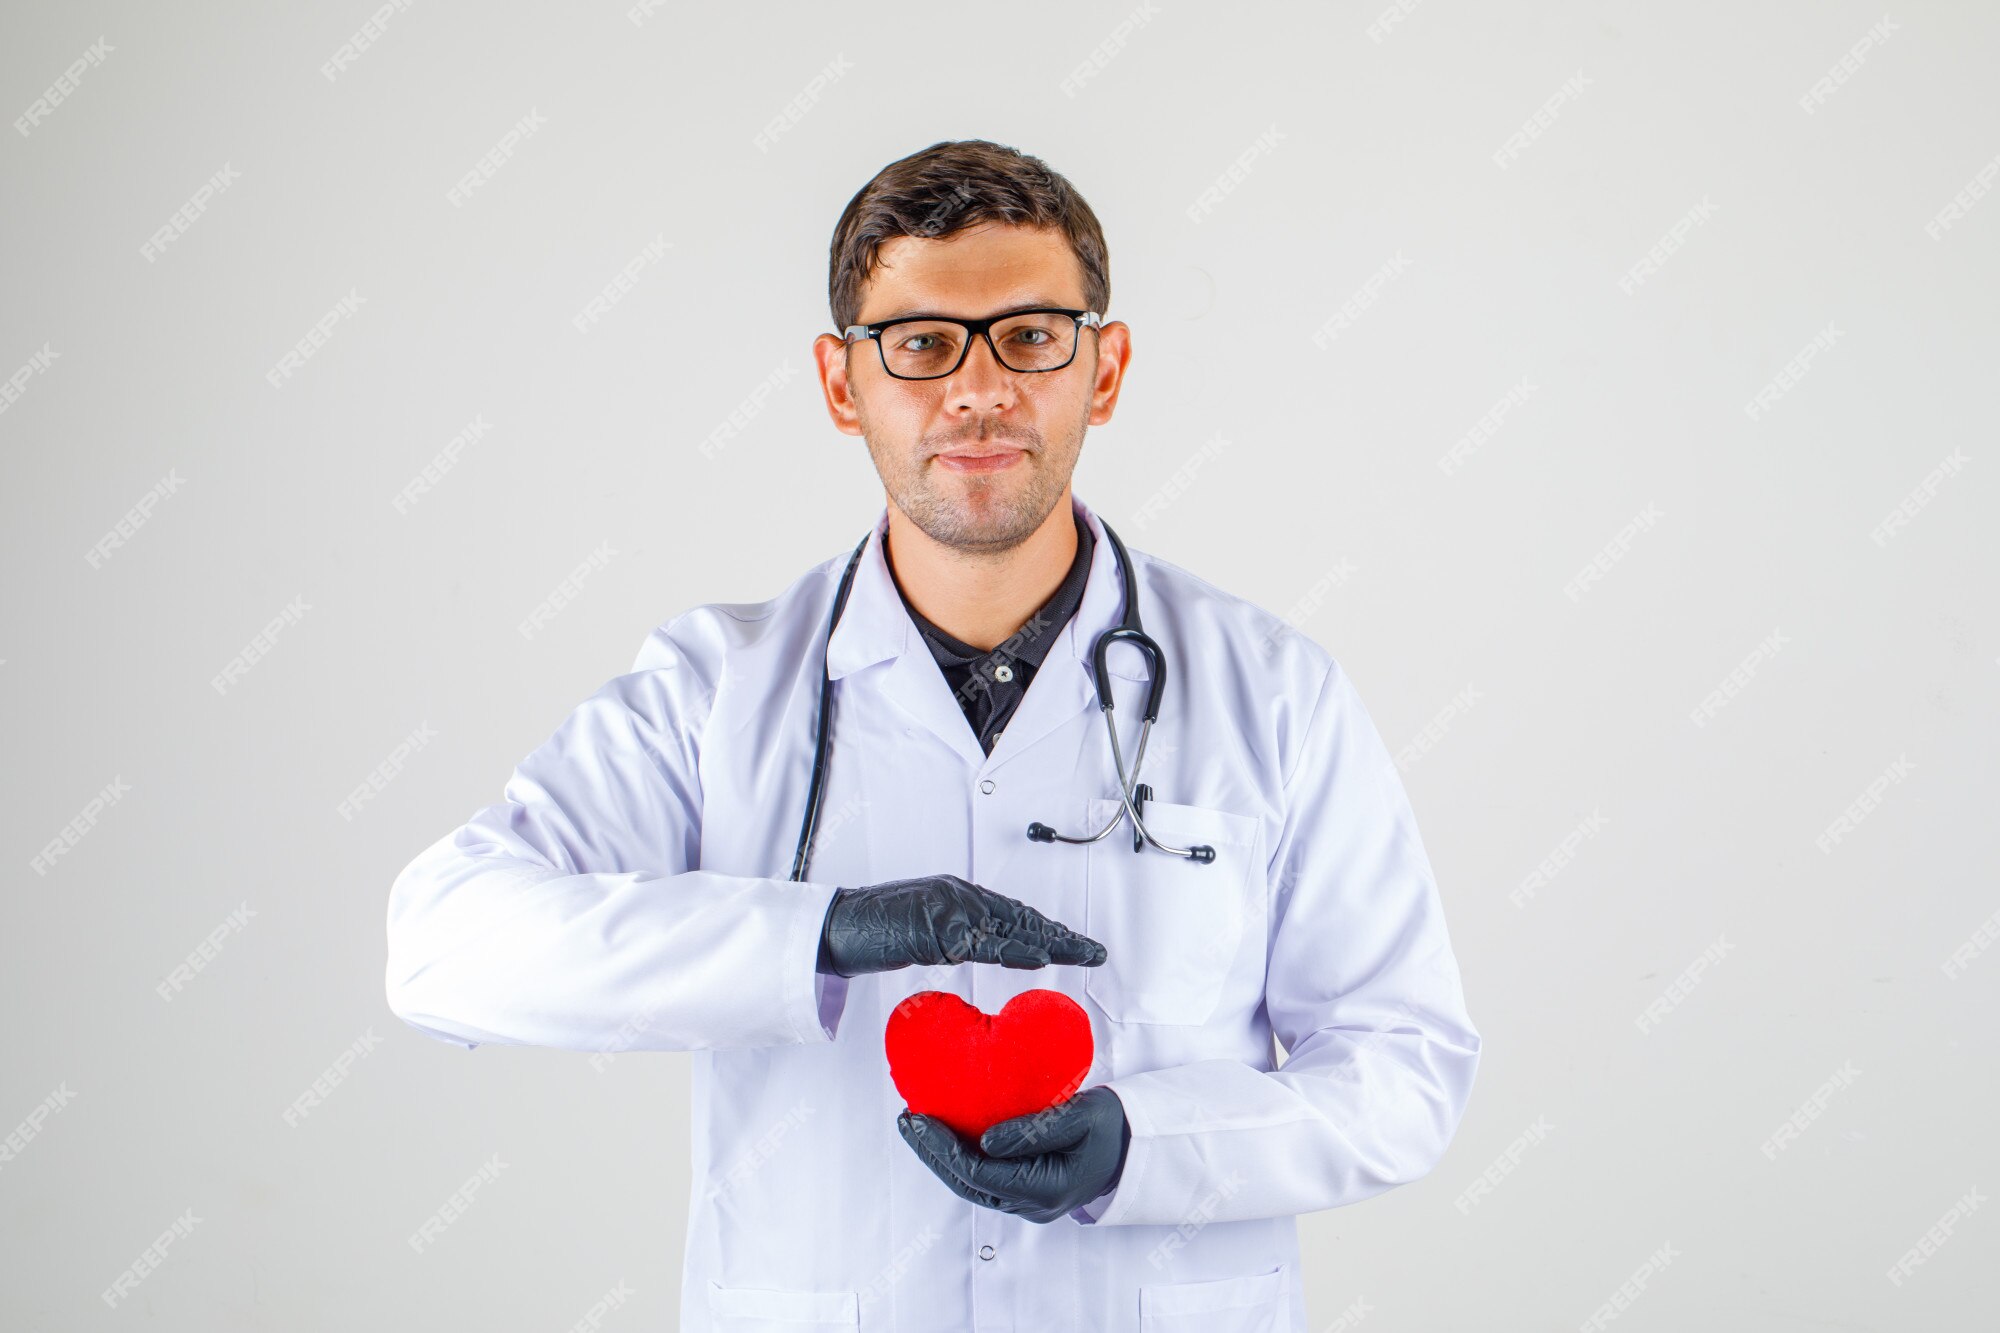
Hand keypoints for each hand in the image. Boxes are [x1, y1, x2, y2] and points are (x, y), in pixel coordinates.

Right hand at [816, 874, 1105, 977]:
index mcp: (957, 893)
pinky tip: (1040, 958)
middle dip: (1062, 935)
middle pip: (1022, 915)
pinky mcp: (936, 927)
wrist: (834, 925)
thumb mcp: (921, 931)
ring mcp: (948, 907)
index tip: (1074, 943)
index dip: (1047, 928)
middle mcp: (958, 893)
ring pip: (1011, 926)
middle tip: (1095, 952)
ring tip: (1082, 954)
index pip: (1013, 912)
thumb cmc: (872, 930)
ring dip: (1051, 942)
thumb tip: (978, 952)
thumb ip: (953, 936)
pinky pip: (983, 942)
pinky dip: (1015, 949)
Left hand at [896, 1086, 1130, 1223]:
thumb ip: (1034, 1130)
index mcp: (1045, 1189)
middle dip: (932, 1153)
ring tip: (917, 1126)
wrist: (1135, 1141)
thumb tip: (986, 1141)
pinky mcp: (1026, 1189)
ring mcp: (1028, 1201)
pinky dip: (960, 1156)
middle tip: (907, 1121)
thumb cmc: (1112, 1125)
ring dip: (942, 1156)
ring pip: (971, 1184)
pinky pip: (984, 1177)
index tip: (920, 1119)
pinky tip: (945, 1134)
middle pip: (966, 1184)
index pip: (978, 1173)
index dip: (944, 1148)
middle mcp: (1032, 1204)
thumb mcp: (1080, 1117)